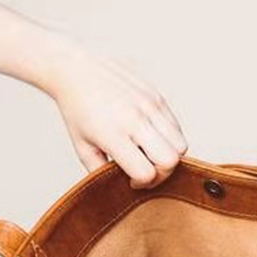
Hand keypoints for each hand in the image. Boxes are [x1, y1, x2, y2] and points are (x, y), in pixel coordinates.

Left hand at [44, 37, 187, 187]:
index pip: (146, 172)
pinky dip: (169, 138)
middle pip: (171, 160)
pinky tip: (150, 135)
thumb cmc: (77, 110)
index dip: (143, 183)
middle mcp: (134, 119)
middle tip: (146, 169)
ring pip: (180, 144)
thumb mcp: (82, 147)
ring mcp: (149, 105)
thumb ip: (101, 171)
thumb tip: (122, 185)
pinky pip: (176, 127)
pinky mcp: (157, 96)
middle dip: (162, 172)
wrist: (75, 70)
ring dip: (168, 154)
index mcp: (113, 134)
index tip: (132, 180)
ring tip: (149, 152)